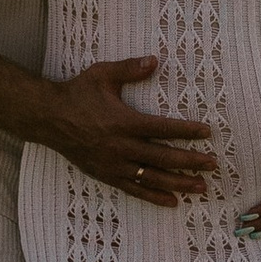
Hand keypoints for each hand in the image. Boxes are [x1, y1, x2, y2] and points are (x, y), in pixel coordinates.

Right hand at [35, 54, 215, 202]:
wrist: (47, 118)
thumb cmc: (76, 93)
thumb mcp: (102, 75)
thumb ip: (130, 69)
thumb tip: (155, 60)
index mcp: (124, 121)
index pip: (163, 128)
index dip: (186, 130)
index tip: (206, 132)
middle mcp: (121, 146)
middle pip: (163, 156)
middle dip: (190, 161)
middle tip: (212, 164)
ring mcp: (114, 164)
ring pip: (152, 177)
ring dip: (178, 182)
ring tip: (201, 187)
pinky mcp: (106, 175)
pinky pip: (134, 189)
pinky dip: (154, 196)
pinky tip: (172, 201)